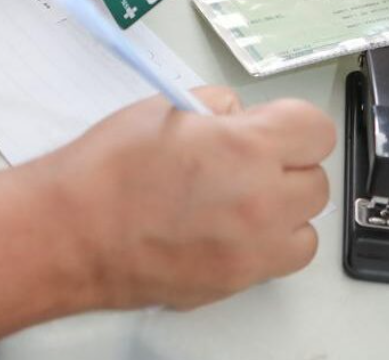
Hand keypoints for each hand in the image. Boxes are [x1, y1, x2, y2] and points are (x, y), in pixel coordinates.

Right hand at [31, 87, 334, 310]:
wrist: (71, 232)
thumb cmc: (106, 171)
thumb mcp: (164, 107)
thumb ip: (217, 107)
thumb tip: (241, 116)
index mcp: (245, 148)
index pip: (316, 129)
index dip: (292, 122)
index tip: (272, 126)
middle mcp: (261, 201)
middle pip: (316, 179)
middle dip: (288, 164)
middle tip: (249, 160)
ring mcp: (253, 248)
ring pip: (307, 224)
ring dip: (285, 208)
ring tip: (242, 198)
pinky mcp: (236, 280)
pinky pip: (281, 259)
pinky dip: (268, 243)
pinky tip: (232, 229)